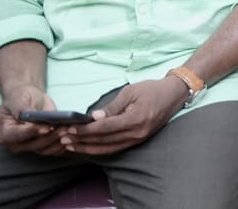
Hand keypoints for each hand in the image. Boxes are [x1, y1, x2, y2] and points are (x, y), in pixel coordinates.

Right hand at [0, 85, 67, 155]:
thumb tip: (27, 114)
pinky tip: (72, 135)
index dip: (33, 132)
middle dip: (50, 137)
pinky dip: (63, 144)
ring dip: (59, 141)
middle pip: (34, 145)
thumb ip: (20, 108)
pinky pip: (53, 150)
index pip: (19, 135)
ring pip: (45, 149)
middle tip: (64, 128)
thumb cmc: (20, 98)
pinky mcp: (42, 146)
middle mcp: (16, 144)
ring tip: (70, 130)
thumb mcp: (17, 98)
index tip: (47, 127)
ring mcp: (30, 146)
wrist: (29, 99)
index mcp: (5, 133)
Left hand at [63, 79, 186, 155]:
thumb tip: (94, 118)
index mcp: (135, 119)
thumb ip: (112, 107)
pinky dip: (99, 149)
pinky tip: (86, 147)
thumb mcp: (131, 92)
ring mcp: (138, 139)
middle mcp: (137, 133)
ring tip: (70, 146)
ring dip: (87, 148)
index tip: (70, 128)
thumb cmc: (152, 89)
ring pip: (107, 149)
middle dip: (81, 141)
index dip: (85, 130)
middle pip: (104, 141)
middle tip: (63, 139)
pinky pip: (115, 149)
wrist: (174, 94)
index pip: (104, 128)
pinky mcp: (137, 141)